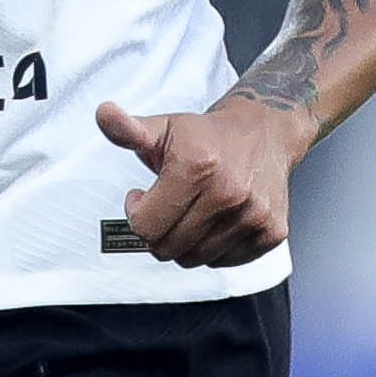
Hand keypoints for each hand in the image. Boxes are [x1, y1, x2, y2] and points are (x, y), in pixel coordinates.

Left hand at [95, 94, 315, 268]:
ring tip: (193, 212)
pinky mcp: (271, 232)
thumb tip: (104, 114)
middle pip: (167, 248)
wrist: (266, 132)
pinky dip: (214, 248)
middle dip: (158, 231)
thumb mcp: (163, 128)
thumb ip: (128, 129)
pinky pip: (224, 262)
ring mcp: (253, 215)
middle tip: (168, 206)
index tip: (142, 198)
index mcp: (196, 166)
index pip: (145, 227)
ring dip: (186, 241)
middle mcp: (229, 192)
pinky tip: (216, 221)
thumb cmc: (207, 136)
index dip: (136, 215)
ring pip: (195, 259)